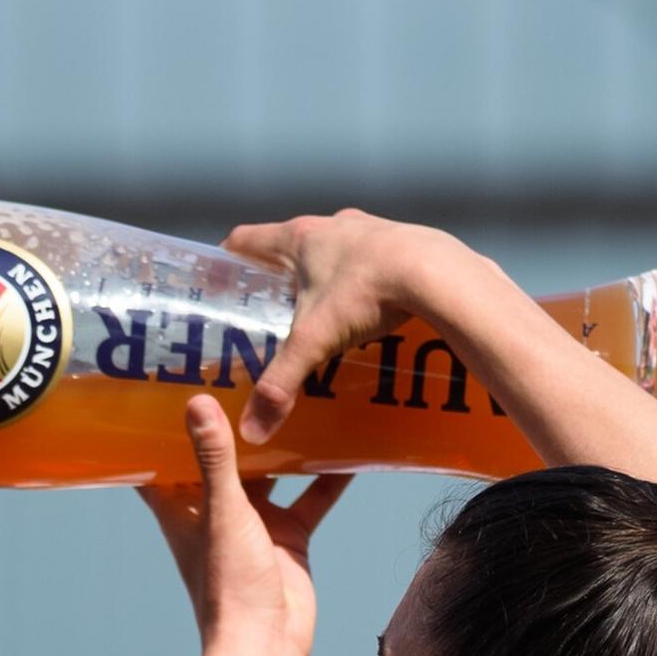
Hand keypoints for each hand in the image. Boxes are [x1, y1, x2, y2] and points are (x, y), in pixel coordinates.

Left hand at [136, 395, 349, 649]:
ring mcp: (254, 524)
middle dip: (232, 423)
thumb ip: (214, 458)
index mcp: (184, 508)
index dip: (158, 428)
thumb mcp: (223, 511)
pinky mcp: (288, 536)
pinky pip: (310, 498)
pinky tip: (348, 445)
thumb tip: (197, 402)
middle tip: (247, 372)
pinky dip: (327, 476)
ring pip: (269, 474)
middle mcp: (215, 513)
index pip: (158, 462)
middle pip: (220, 459)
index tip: (163, 386)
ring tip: (300, 397)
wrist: (267, 641)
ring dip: (282, 444)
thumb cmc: (230, 583)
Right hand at [221, 210, 484, 442]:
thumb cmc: (365, 294)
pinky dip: (360, 276)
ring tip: (320, 307)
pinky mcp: (401, 239)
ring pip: (333, 248)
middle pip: (290, 243)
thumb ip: (281, 383)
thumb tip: (251, 430)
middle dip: (277, 272)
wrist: (436, 274)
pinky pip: (370, 256)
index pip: (246, 239)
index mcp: (300, 238)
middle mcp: (331, 225)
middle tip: (269, 304)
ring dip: (322, 271)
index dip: (227, 258)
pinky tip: (367, 305)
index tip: (219, 277)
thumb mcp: (314, 341)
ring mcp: (369, 228)